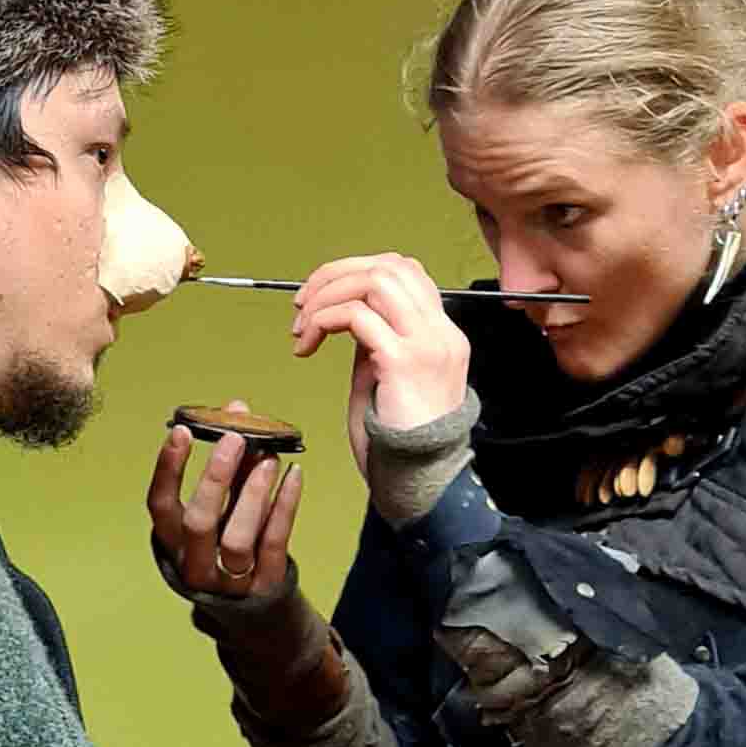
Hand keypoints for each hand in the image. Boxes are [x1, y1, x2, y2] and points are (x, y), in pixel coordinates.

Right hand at [148, 406, 302, 607]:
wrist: (258, 614)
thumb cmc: (231, 548)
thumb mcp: (222, 510)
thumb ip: (228, 465)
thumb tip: (236, 410)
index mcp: (174, 546)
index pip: (160, 506)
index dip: (168, 468)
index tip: (183, 431)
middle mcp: (196, 568)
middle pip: (197, 523)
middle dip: (215, 477)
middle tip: (234, 438)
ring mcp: (231, 584)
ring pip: (237, 538)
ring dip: (253, 493)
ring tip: (270, 457)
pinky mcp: (266, 586)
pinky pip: (274, 544)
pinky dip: (285, 506)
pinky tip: (294, 475)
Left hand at [292, 255, 470, 477]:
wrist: (421, 480)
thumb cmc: (402, 443)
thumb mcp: (389, 379)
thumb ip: (377, 343)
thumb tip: (347, 317)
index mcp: (442, 335)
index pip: (407, 271)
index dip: (359, 270)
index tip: (325, 293)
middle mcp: (440, 333)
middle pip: (389, 265)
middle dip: (336, 274)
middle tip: (303, 302)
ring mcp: (426, 344)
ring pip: (374, 280)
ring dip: (328, 294)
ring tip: (303, 326)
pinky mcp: (403, 361)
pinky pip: (357, 316)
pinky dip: (324, 320)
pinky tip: (309, 343)